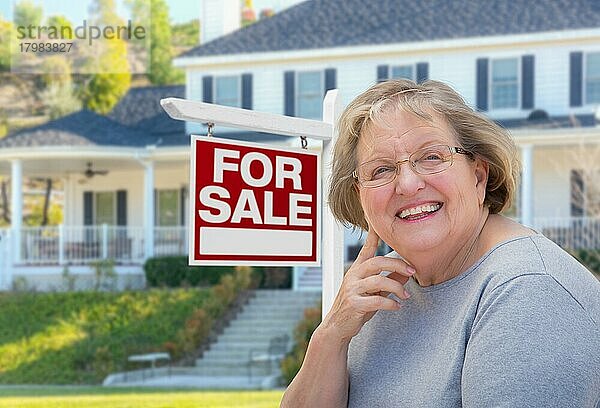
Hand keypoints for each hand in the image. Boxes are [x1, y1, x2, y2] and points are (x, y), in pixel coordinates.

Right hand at [320, 227, 414, 342]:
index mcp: (357, 269)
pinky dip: (390, 304)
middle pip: (377, 262)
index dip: (373, 235)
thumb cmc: (357, 306)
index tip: (378, 221)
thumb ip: (390, 280)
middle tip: (412, 271)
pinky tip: (396, 306)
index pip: (367, 248)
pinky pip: (377, 300)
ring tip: (405, 296)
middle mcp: (353, 275)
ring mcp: (352, 289)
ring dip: (397, 288)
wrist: (337, 326)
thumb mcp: (373, 291)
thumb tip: (408, 272)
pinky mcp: (354, 304)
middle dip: (398, 265)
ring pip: (379, 281)